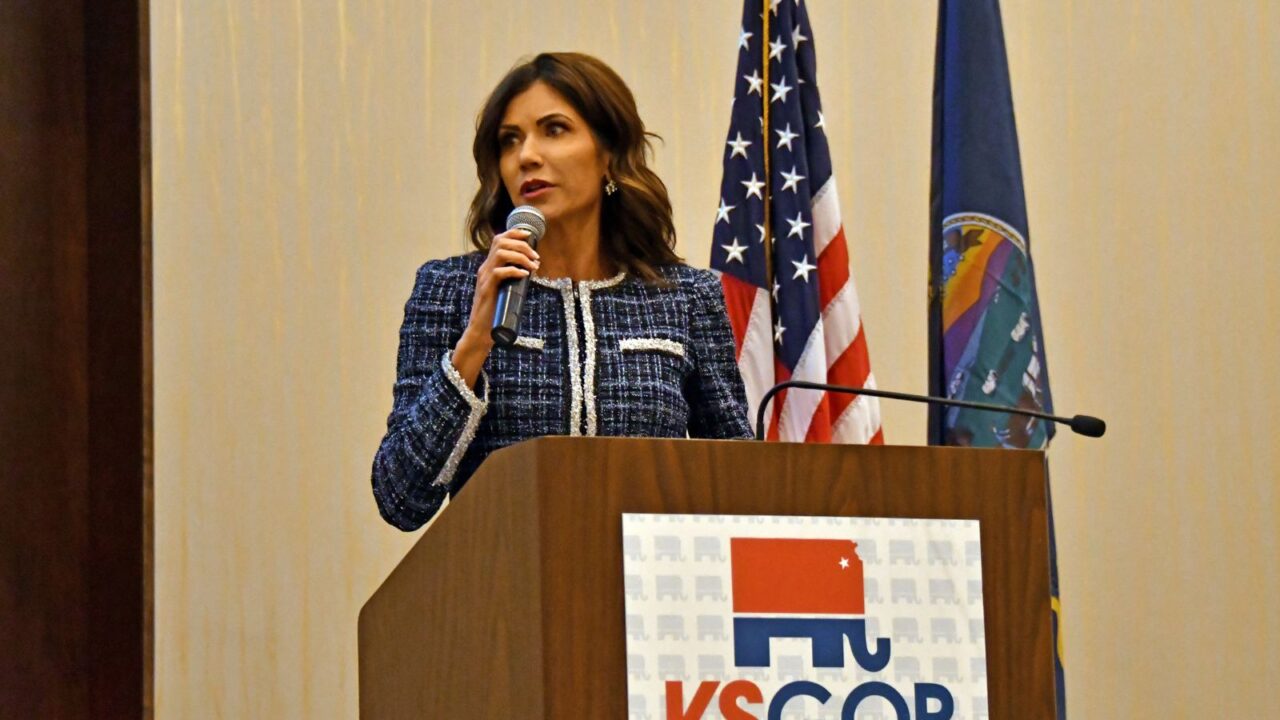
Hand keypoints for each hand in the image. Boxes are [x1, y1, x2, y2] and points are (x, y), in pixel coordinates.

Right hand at [451, 230, 539, 386]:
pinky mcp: (486, 289)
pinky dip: (514, 270)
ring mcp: (484, 278)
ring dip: (520, 256)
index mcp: (489, 266)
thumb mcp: (505, 290)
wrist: (482, 331)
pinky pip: (499, 272)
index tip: (529, 235)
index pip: (498, 239)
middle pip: (500, 242)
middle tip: (536, 257)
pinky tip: (524, 274)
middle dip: (521, 244)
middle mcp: (485, 268)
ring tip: (533, 266)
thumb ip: (513, 279)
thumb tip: (530, 270)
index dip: (514, 233)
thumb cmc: (496, 312)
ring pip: (501, 254)